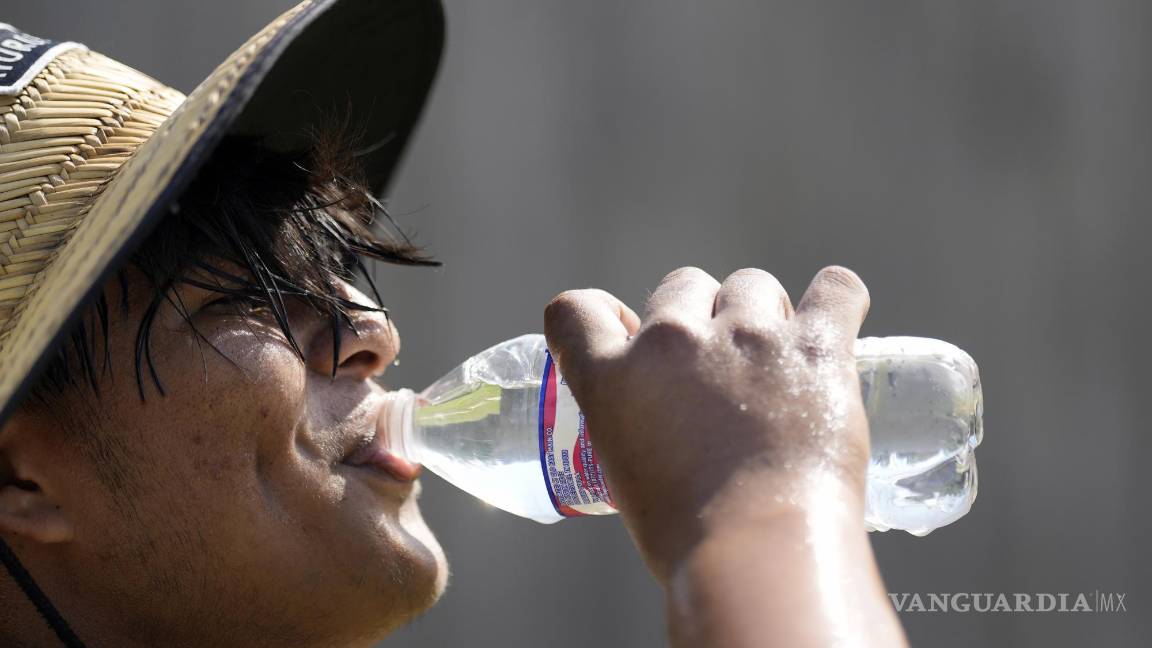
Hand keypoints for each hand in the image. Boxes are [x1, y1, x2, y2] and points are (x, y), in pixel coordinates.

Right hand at [544, 266, 870, 579]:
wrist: (758, 553)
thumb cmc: (689, 537)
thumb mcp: (625, 476)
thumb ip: (636, 425)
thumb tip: (667, 417)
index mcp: (613, 376)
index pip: (576, 310)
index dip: (603, 315)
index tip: (627, 333)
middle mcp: (673, 341)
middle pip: (683, 285)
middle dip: (700, 317)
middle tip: (721, 371)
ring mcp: (746, 337)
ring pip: (752, 285)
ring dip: (762, 314)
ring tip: (780, 364)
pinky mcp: (815, 347)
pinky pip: (835, 289)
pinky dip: (836, 298)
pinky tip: (836, 318)